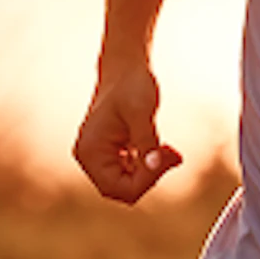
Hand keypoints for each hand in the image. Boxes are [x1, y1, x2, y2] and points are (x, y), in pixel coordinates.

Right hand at [73, 56, 182, 204]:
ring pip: (127, 184)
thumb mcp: (141, 112)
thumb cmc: (131, 85)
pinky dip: (146, 165)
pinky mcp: (109, 153)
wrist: (125, 68)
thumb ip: (146, 141)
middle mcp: (88, 158)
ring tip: (166, 148)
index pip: (117, 188)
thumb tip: (154, 166)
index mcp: (90, 151)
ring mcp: (98, 157)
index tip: (166, 157)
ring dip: (150, 171)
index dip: (146, 180)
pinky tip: (159, 147)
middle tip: (171, 153)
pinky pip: (128, 173)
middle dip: (149, 176)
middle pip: (121, 190)